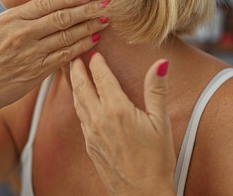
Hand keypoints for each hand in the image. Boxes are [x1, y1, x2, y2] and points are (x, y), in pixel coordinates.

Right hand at [0, 0, 108, 116]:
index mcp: (9, 20)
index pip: (46, 3)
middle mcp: (23, 34)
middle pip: (62, 17)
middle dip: (87, 10)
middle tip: (106, 5)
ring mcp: (32, 54)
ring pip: (67, 36)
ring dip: (89, 27)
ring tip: (105, 20)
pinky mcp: (38, 72)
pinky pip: (65, 57)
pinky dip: (81, 47)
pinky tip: (94, 40)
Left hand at [70, 53, 176, 195]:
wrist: (142, 194)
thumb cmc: (156, 160)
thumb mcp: (160, 122)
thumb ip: (156, 90)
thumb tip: (160, 63)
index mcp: (117, 109)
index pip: (101, 77)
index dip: (96, 62)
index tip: (93, 51)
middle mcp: (99, 119)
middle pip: (81, 86)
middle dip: (76, 68)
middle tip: (73, 55)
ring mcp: (91, 133)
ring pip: (77, 101)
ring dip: (74, 84)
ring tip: (72, 72)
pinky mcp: (90, 145)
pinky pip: (80, 117)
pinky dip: (78, 102)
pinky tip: (81, 100)